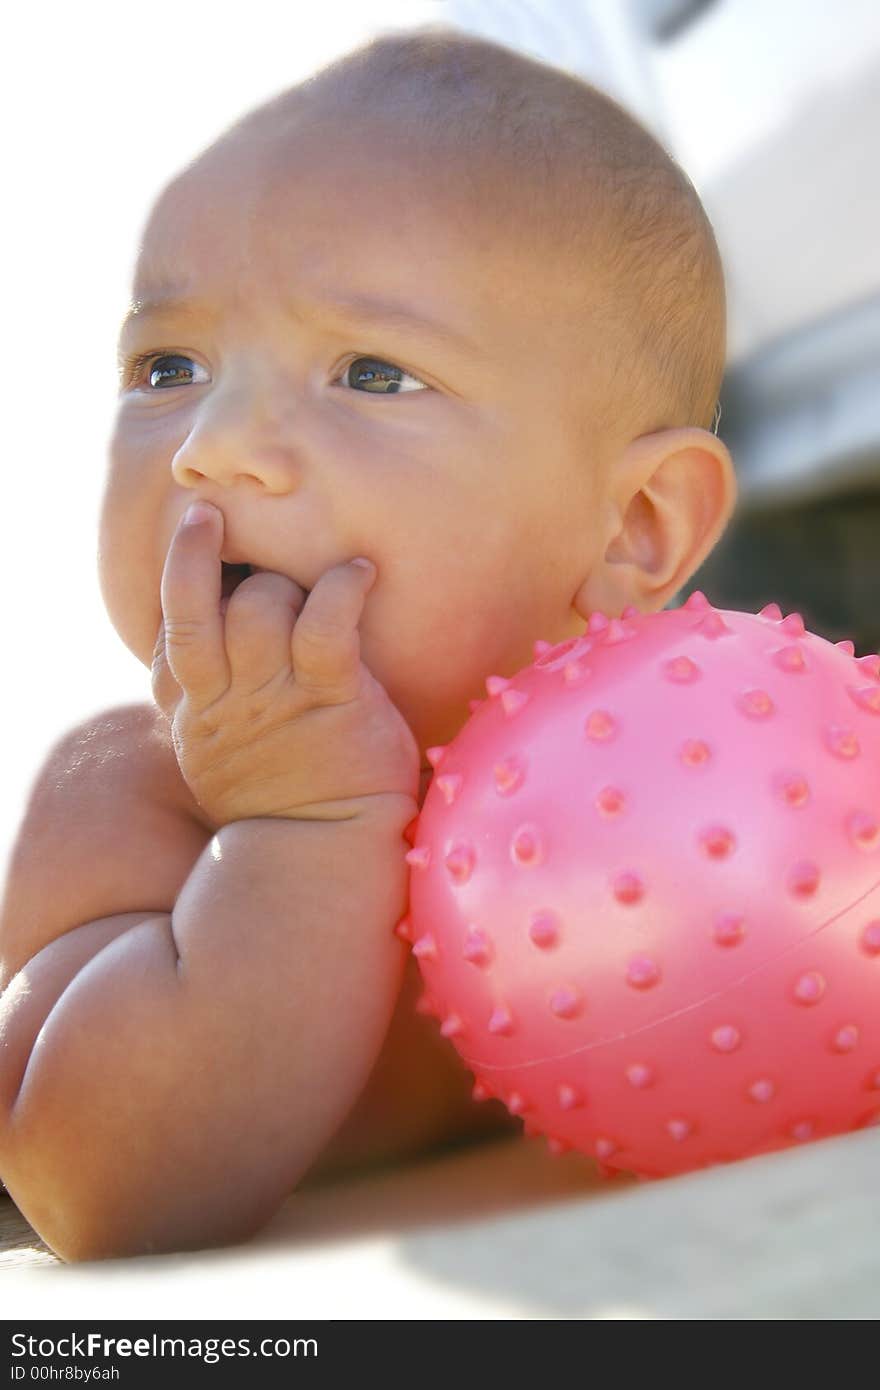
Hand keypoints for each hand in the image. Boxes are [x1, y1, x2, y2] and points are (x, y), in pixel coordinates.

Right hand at [151, 501, 419, 823]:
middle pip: (197, 605)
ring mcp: (272, 697)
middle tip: (266, 557)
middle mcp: (222, 701)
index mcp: (195, 714)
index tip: (206, 549)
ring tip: (318, 584)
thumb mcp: (225, 760)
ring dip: (285, 582)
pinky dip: (342, 586)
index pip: (169, 636)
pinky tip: (359, 573)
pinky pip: (325, 621)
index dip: (184, 585)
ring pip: (257, 605)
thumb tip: (218, 665)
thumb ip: (216, 709)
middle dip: (228, 568)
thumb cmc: (290, 802)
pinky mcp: (327, 697)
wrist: (329, 856)